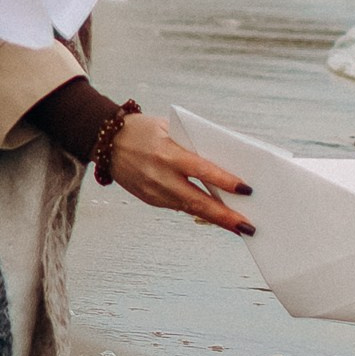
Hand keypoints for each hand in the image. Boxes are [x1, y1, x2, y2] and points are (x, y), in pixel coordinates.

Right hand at [106, 113, 253, 234]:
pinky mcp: (150, 200)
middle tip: (247, 226)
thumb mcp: (169, 128)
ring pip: (190, 209)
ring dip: (215, 219)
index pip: (201, 170)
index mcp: (167, 154)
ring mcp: (154, 192)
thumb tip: (221, 161)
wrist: (107, 141)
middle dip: (225, 217)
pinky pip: (179, 207)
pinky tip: (214, 215)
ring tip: (238, 226)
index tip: (246, 189)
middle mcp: (160, 176)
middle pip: (198, 201)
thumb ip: (192, 145)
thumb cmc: (142, 129)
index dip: (225, 181)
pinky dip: (198, 211)